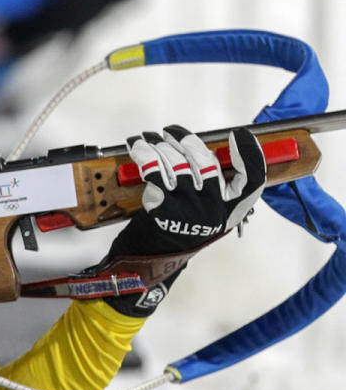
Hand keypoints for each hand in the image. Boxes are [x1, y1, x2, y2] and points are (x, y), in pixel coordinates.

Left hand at [100, 124, 265, 314]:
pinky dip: (143, 155)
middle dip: (185, 140)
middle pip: (206, 162)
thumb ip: (217, 186)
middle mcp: (214, 209)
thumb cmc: (182, 228)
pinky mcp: (162, 208)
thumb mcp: (209, 213)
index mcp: (232, 210)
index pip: (253, 178)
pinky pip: (153, 172)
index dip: (250, 153)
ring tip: (148, 138)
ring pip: (177, 164)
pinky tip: (137, 146)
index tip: (238, 134)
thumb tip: (211, 149)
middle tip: (170, 131)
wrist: (154, 258)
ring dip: (159, 145)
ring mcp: (188, 208)